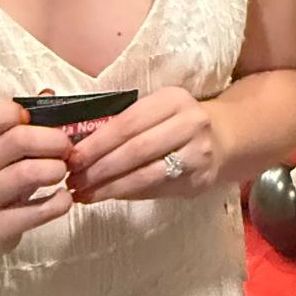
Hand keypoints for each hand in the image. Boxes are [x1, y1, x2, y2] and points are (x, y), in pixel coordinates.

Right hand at [0, 98, 75, 260]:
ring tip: (63, 170)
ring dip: (55, 168)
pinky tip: (64, 198)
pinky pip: (35, 212)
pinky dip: (59, 202)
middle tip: (67, 146)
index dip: (5, 110)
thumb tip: (49, 93)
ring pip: (25, 174)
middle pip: (15, 141)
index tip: (28, 116)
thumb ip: (22, 122)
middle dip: (51, 139)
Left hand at [66, 86, 224, 203]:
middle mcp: (190, 124)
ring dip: (110, 187)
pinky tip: (107, 196)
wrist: (224, 139)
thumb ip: (124, 123)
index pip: (128, 122)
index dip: (97, 142)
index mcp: (173, 100)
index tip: (72, 158)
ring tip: (84, 194)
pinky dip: (127, 194)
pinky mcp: (199, 181)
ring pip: (146, 175)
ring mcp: (198, 155)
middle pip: (136, 150)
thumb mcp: (156, 110)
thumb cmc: (176, 123)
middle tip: (73, 181)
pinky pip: (156, 190)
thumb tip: (78, 147)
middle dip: (99, 168)